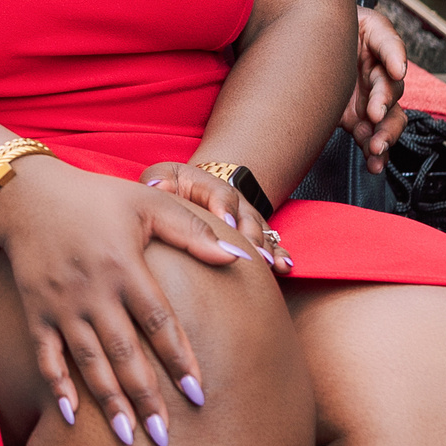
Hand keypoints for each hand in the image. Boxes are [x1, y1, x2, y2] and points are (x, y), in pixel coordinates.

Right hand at [0, 158, 254, 445]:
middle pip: (124, 352)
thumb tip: (239, 257)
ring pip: (88, 361)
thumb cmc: (97, 198)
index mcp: (124, 266)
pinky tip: (72, 417)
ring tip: (128, 438)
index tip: (199, 394)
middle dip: (145, 396)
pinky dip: (57, 386)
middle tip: (165, 437)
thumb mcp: (148, 201)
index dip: (178, 359)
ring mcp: (61, 304)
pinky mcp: (37, 312)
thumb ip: (193, 231)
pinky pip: (46, 356)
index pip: (158, 322)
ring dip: (108, 401)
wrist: (26, 195)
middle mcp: (93, 291)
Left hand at [142, 162, 291, 272]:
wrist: (192, 193)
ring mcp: (247, 220)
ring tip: (274, 264)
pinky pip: (271, 245)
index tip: (225, 222)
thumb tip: (161, 187)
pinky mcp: (255, 237)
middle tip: (252, 253)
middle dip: (250, 235)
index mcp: (210, 185)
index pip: (220, 194)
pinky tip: (286, 268)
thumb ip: (160, 180)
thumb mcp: (163, 177)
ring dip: (268, 249)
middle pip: (247, 217)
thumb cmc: (173, 188)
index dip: (223, 208)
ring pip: (262, 233)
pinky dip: (280, 256)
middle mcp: (234, 203)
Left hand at [345, 6, 408, 173]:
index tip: (395, 69)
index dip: (394, 61)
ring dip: (385, 136)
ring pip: (387, 122)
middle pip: (391, 96)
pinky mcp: (357, 120)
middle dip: (386, 105)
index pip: (390, 56)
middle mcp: (378, 79)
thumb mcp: (360, 21)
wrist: (308, 41)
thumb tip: (398, 64)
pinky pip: (370, 138)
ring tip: (376, 148)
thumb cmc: (336, 27)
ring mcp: (369, 101)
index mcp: (379, 53)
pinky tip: (374, 161)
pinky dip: (373, 152)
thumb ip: (382, 38)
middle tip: (376, 114)